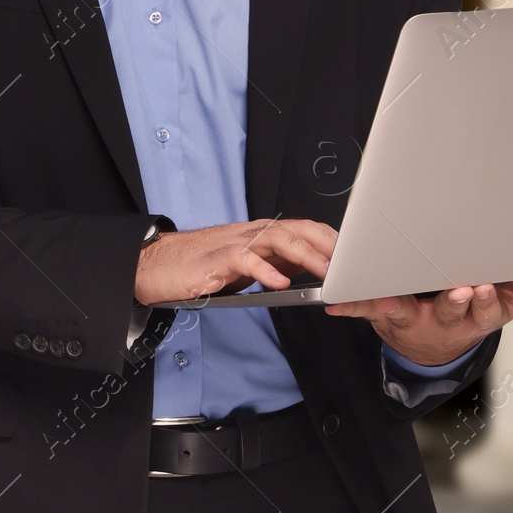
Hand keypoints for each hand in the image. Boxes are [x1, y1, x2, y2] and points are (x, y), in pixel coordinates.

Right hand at [134, 218, 336, 305]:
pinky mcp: (216, 259)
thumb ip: (275, 263)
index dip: (331, 239)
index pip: (305, 229)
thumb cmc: (202, 265)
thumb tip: (308, 269)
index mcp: (263, 234)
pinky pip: (244, 259)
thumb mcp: (248, 265)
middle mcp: (253, 232)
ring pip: (277, 239)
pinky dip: (264, 270)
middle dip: (327, 244)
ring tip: (325, 272)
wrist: (157, 265)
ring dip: (305, 255)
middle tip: (350, 263)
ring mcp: (235, 242)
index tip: (355, 254)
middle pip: (298, 229)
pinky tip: (279, 283)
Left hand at [325, 273, 512, 366]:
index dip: (486, 299)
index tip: (486, 288)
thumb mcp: (509, 302)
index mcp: (480, 313)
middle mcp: (448, 318)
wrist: (432, 345)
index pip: (488, 308)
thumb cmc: (473, 311)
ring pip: (410, 309)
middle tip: (460, 289)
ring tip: (393, 297)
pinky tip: (335, 303)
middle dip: (456, 300)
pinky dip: (352, 304)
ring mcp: (416, 317)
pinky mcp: (387, 313)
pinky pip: (368, 308)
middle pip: (453, 309)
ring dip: (402, 302)